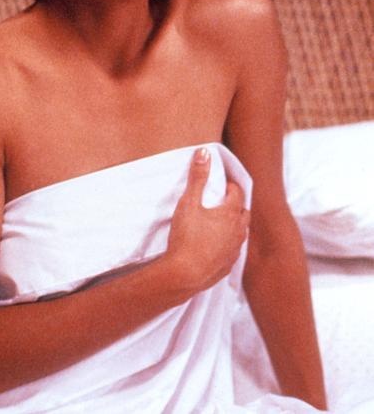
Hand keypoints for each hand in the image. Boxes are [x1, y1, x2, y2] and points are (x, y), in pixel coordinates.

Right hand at [165, 147, 249, 294]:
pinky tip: (218, 245)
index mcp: (230, 214)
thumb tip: (204, 152)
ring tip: (222, 222)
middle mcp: (238, 231)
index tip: (224, 184)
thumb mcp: (188, 202)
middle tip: (224, 201)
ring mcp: (234, 250)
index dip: (232, 186)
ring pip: (241, 233)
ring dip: (235, 225)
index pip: (238, 193)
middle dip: (236, 205)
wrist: (184, 274)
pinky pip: (233, 251)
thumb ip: (197, 177)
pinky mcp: (227, 266)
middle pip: (243, 213)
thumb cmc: (186, 236)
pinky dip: (229, 244)